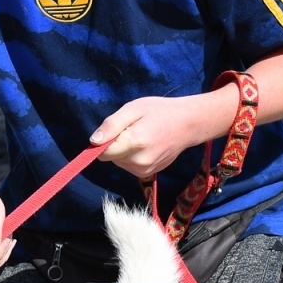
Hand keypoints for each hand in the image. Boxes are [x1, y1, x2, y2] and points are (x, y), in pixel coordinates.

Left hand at [90, 96, 206, 179]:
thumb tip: (94, 141)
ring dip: (123, 151)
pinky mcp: (148, 174)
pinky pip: (128, 166)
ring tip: (140, 135)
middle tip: (132, 129)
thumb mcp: (133, 108)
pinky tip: (145, 145)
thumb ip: (112, 125)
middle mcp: (139, 162)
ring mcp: (145, 170)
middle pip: (110, 158)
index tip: (113, 130)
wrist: (188, 125)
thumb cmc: (160, 111)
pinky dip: (131, 157)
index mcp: (135, 143)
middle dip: (115, 144)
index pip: (103, 153)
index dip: (103, 141)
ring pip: (119, 162)